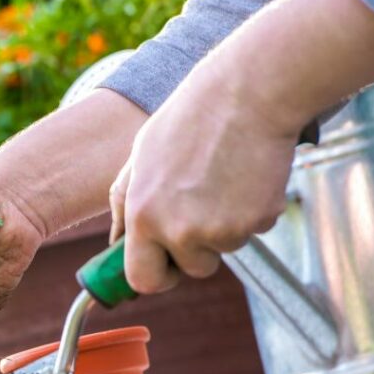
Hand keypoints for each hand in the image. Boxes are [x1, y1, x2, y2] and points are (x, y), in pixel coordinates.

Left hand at [108, 77, 297, 292]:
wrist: (247, 94)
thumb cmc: (189, 122)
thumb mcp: (139, 159)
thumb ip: (125, 205)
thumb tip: (115, 244)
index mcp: (143, 216)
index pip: (143, 279)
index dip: (156, 276)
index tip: (166, 267)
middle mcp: (179, 230)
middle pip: (192, 270)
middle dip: (197, 253)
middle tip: (202, 210)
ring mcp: (222, 229)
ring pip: (224, 248)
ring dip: (225, 225)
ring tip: (222, 178)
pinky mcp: (258, 220)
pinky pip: (253, 229)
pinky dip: (251, 210)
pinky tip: (245, 175)